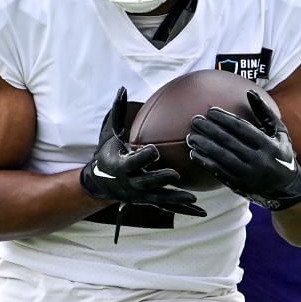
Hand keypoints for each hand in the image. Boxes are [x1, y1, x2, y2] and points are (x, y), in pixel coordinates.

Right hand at [79, 89, 204, 217]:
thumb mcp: (110, 134)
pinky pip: (167, 207)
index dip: (143, 156)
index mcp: (122, 165)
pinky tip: (201, 213)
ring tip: (193, 199)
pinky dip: (184, 211)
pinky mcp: (148, 202)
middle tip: (175, 174)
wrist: (98, 183)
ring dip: (176, 199)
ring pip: (159, 198)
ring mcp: (140, 195)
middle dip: (160, 179)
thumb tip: (122, 88)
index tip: (154, 150)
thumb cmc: (107, 153)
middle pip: (147, 182)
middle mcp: (131, 183)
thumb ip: (118, 112)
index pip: (133, 161)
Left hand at [184, 89, 300, 210]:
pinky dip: (206, 163)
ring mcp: (248, 175)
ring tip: (190, 137)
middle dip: (210, 130)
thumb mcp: (279, 132)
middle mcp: (259, 161)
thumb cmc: (281, 153)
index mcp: (268, 145)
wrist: (287, 189)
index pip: (242, 129)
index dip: (224, 119)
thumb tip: (249, 91)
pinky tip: (194, 154)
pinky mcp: (240, 186)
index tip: (210, 111)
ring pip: (222, 158)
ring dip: (204, 147)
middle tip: (195, 120)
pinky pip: (219, 173)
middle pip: (229, 142)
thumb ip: (265, 112)